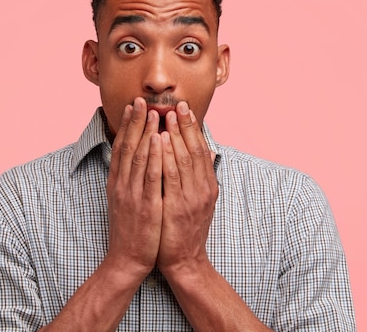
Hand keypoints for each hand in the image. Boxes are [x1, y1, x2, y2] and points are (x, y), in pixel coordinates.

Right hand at [103, 97, 162, 278]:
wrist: (126, 260)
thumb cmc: (130, 231)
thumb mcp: (124, 202)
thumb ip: (129, 181)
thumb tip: (136, 162)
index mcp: (117, 183)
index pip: (121, 148)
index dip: (127, 126)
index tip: (132, 107)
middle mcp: (121, 185)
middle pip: (128, 147)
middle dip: (135, 122)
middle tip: (141, 100)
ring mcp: (132, 194)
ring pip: (138, 157)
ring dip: (145, 133)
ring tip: (152, 113)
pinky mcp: (145, 205)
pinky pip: (149, 176)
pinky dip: (153, 156)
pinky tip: (158, 141)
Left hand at [157, 101, 218, 276]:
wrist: (184, 262)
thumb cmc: (185, 231)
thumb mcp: (198, 202)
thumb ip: (200, 178)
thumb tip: (203, 153)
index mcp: (207, 186)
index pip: (201, 150)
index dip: (194, 128)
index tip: (186, 109)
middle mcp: (203, 189)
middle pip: (194, 150)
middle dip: (185, 125)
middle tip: (178, 104)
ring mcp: (191, 198)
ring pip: (183, 159)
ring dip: (174, 135)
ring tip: (166, 115)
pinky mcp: (176, 207)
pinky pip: (170, 176)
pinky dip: (165, 156)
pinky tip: (158, 141)